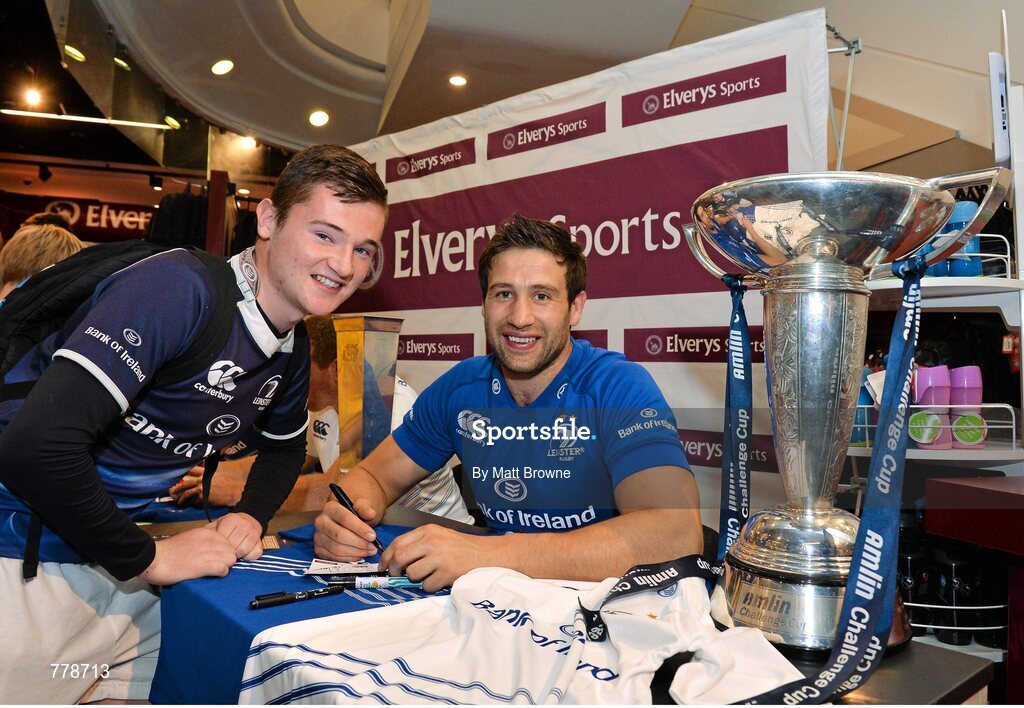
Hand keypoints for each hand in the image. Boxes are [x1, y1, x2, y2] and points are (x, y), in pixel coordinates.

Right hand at [139, 527, 237, 584]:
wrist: (154, 559)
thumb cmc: (169, 551)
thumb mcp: (190, 538)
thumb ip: (204, 540)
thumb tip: (216, 548)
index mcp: (206, 532)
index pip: (229, 541)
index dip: (225, 552)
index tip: (218, 558)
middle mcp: (209, 539)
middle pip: (232, 550)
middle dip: (227, 559)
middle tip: (217, 566)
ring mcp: (207, 551)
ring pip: (231, 559)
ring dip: (225, 566)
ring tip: (214, 570)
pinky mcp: (203, 565)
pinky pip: (223, 569)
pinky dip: (221, 573)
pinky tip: (212, 575)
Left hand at [169, 463, 245, 506]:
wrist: (238, 489)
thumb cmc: (234, 478)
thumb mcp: (225, 468)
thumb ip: (216, 468)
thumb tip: (214, 466)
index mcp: (206, 471)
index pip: (192, 469)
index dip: (184, 471)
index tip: (178, 473)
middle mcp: (202, 480)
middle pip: (185, 482)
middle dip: (177, 487)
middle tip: (172, 489)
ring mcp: (202, 489)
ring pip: (187, 493)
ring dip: (181, 498)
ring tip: (178, 501)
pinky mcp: (205, 499)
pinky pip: (194, 502)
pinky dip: (191, 503)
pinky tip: (189, 505)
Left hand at [212, 512, 263, 559]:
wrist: (248, 519)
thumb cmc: (229, 526)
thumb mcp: (218, 524)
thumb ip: (209, 532)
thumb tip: (198, 543)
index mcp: (232, 519)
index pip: (223, 539)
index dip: (218, 547)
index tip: (215, 549)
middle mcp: (245, 524)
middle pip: (233, 546)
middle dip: (226, 552)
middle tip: (223, 553)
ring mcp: (254, 532)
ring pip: (243, 551)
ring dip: (237, 555)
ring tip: (233, 553)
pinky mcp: (260, 541)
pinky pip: (254, 554)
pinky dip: (248, 557)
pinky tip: (243, 554)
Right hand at [313, 496, 379, 560]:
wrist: (349, 518)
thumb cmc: (356, 511)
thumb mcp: (363, 505)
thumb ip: (366, 508)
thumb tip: (370, 513)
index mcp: (330, 507)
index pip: (345, 518)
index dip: (360, 529)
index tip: (372, 536)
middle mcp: (321, 522)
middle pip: (340, 536)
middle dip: (359, 543)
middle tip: (372, 546)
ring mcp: (318, 537)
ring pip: (337, 549)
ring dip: (356, 552)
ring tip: (369, 551)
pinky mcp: (319, 549)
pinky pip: (334, 558)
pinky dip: (349, 558)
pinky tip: (359, 555)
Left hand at [381, 525, 495, 592]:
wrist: (487, 554)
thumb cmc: (461, 547)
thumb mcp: (439, 536)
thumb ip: (419, 544)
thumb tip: (394, 560)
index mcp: (428, 531)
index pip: (398, 543)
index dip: (386, 557)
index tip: (383, 567)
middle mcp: (433, 541)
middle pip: (400, 558)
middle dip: (394, 570)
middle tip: (397, 576)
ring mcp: (440, 557)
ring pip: (412, 573)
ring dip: (416, 579)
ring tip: (428, 575)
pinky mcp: (447, 572)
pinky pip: (427, 585)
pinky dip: (431, 586)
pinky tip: (440, 580)